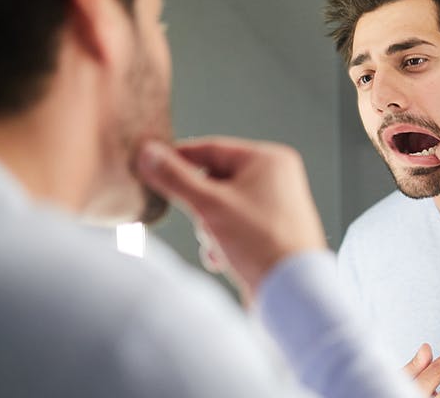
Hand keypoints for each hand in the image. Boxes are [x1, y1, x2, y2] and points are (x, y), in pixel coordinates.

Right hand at [136, 136, 327, 297]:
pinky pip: (234, 228)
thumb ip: (175, 178)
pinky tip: (222, 259)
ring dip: (209, 228)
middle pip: (215, 181)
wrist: (291, 292)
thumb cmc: (262, 243)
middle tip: (200, 221)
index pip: (211, 148)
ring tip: (218, 245)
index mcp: (269, 160)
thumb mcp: (209, 206)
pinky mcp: (270, 233)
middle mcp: (276, 179)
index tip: (151, 166)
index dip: (178, 159)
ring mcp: (275, 207)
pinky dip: (222, 242)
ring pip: (221, 207)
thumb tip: (148, 153)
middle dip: (200, 207)